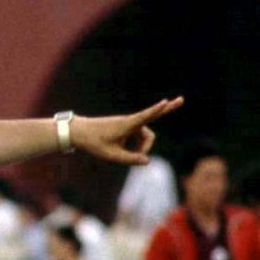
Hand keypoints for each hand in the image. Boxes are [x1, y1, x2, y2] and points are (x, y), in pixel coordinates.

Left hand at [69, 97, 183, 165]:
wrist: (78, 132)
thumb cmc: (93, 143)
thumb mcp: (111, 155)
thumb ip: (130, 159)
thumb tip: (147, 160)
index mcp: (126, 125)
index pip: (145, 116)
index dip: (156, 110)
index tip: (165, 102)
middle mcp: (129, 122)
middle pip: (152, 121)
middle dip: (167, 110)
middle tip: (182, 99)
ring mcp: (128, 123)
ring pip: (144, 136)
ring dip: (142, 147)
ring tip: (131, 157)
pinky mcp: (125, 127)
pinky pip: (137, 136)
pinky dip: (137, 145)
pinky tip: (133, 153)